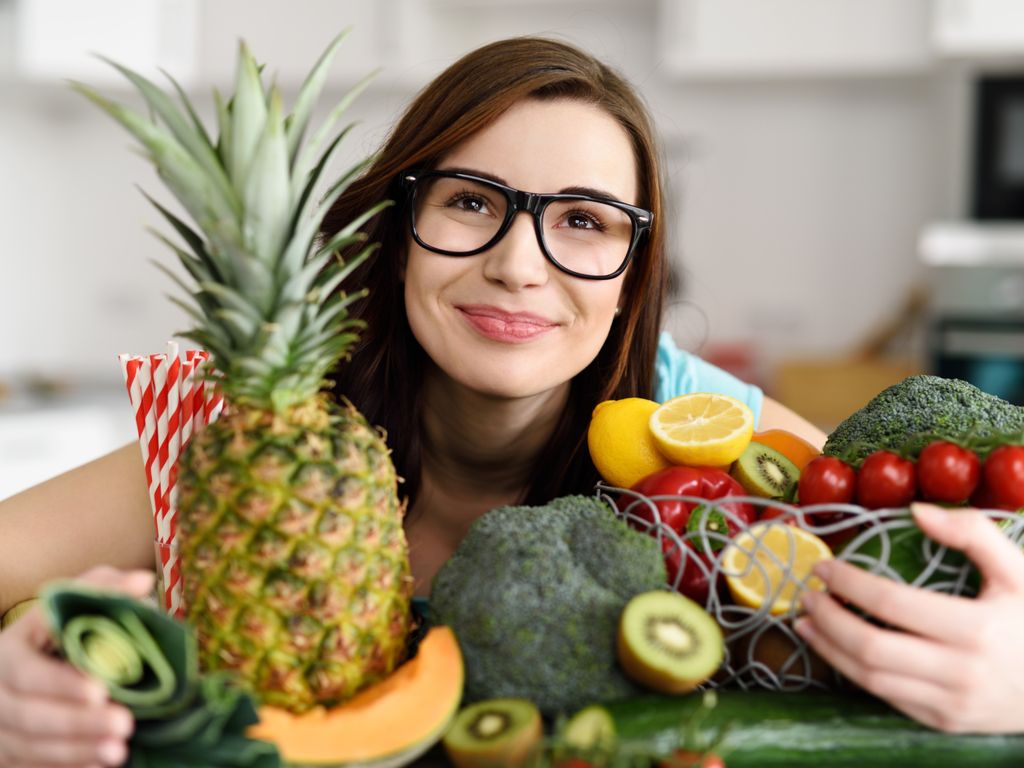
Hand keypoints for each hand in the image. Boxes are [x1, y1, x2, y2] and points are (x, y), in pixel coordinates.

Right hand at [0, 566, 154, 765]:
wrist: (26, 665)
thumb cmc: (60, 630)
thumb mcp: (74, 604)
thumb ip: (103, 589)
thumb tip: (142, 582)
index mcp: (16, 643)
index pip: (31, 665)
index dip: (62, 681)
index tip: (101, 689)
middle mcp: (0, 683)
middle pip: (31, 709)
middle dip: (77, 720)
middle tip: (123, 722)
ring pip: (30, 741)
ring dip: (76, 748)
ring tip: (119, 749)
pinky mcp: (7, 749)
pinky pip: (31, 764)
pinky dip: (67, 765)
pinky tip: (102, 763)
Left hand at [794, 502, 1023, 732]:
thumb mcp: (1020, 570)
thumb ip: (973, 533)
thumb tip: (916, 511)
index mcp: (977, 629)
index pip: (892, 603)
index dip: (849, 583)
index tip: (824, 567)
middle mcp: (962, 672)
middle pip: (871, 646)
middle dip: (828, 617)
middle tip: (807, 594)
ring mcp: (952, 703)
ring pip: (870, 678)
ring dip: (828, 648)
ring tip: (806, 621)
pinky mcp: (945, 722)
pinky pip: (887, 697)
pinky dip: (853, 672)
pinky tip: (836, 649)